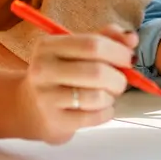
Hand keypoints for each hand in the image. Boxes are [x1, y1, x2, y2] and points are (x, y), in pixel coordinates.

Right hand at [19, 25, 136, 144]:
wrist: (28, 107)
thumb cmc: (60, 74)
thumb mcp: (75, 50)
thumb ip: (105, 39)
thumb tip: (131, 38)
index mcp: (49, 46)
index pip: (93, 44)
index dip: (118, 51)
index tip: (128, 59)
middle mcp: (43, 70)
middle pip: (96, 72)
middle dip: (118, 78)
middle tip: (120, 81)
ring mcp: (46, 97)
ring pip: (96, 96)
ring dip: (111, 96)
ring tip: (108, 95)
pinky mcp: (54, 121)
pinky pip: (94, 117)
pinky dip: (106, 112)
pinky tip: (101, 108)